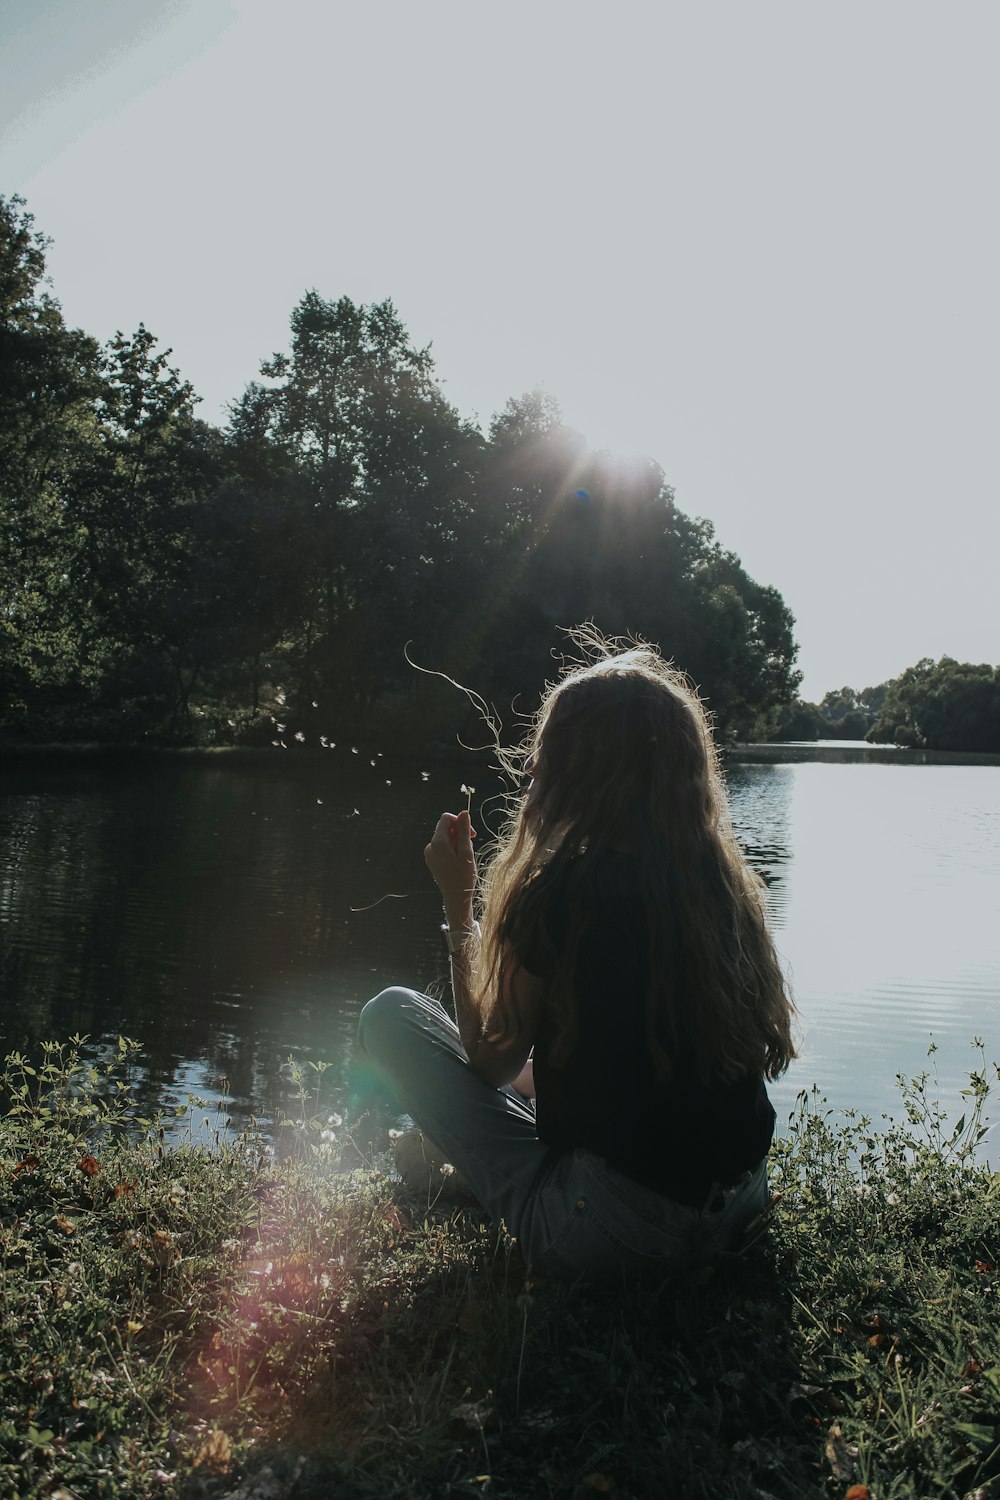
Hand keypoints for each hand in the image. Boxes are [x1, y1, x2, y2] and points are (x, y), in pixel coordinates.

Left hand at [424, 810, 476, 928]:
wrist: (456, 898)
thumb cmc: (464, 876)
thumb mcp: (467, 851)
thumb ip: (464, 830)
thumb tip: (464, 812)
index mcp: (438, 842)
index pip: (446, 818)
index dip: (460, 821)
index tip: (471, 834)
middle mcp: (430, 846)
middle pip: (445, 827)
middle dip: (459, 832)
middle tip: (471, 845)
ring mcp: (430, 854)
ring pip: (445, 838)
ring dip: (457, 841)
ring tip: (465, 856)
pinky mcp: (432, 860)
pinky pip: (442, 847)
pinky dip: (452, 849)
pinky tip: (458, 861)